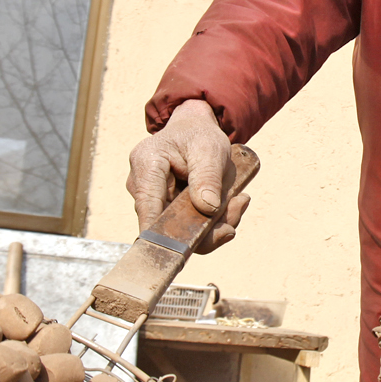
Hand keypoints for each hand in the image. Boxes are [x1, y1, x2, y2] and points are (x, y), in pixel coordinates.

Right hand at [125, 100, 250, 251]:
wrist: (194, 131)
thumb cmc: (198, 135)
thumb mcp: (209, 149)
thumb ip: (207, 177)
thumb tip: (207, 209)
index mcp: (146, 164)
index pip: (148, 206)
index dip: (161, 233)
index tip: (182, 249)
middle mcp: (141, 186)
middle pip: (167, 226)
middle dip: (206, 227)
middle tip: (238, 205)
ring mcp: (153, 201)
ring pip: (181, 231)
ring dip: (215, 223)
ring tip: (239, 200)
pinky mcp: (166, 211)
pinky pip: (189, 227)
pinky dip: (213, 221)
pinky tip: (232, 203)